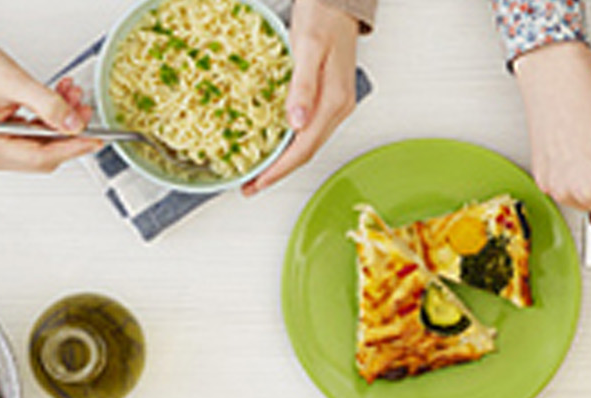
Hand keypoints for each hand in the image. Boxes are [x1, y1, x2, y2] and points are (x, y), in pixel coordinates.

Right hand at [0, 30, 102, 172]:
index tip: (93, 138)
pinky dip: (46, 120)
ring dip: (58, 122)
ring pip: (40, 145)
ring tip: (70, 98)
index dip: (71, 147)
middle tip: (84, 113)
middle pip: (42, 155)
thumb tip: (74, 124)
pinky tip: (58, 102)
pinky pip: (30, 137)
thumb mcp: (15, 83)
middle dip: (66, 131)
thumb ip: (48, 105)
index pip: (40, 158)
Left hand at [242, 0, 360, 194]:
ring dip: (284, 161)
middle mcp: (337, 109)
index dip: (278, 169)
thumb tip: (295, 124)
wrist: (338, 1)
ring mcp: (335, 105)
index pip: (303, 148)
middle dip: (278, 172)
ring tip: (260, 172)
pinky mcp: (330, 99)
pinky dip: (291, 144)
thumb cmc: (323, 17)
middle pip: (306, 152)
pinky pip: (309, 131)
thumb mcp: (307, 47)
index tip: (257, 183)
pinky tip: (276, 146)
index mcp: (333, 101)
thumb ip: (302, 87)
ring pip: (308, 144)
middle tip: (252, 186)